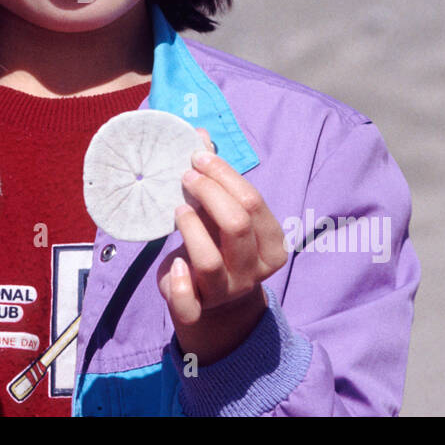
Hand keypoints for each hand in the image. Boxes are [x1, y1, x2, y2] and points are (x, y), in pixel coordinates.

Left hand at [157, 128, 287, 367]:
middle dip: (209, 194)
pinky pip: (189, 304)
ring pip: (210, 260)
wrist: (213, 300)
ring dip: (191, 229)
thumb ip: (216, 178)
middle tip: (185, 177)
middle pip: (236, 226)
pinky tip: (174, 264)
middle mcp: (254, 271)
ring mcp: (226, 292)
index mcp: (271, 245)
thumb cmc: (219, 244)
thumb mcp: (222, 213)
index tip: (197, 158)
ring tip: (178, 210)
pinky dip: (179, 285)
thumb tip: (200, 135)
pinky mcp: (197, 310)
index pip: (252, 202)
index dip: (223, 175)